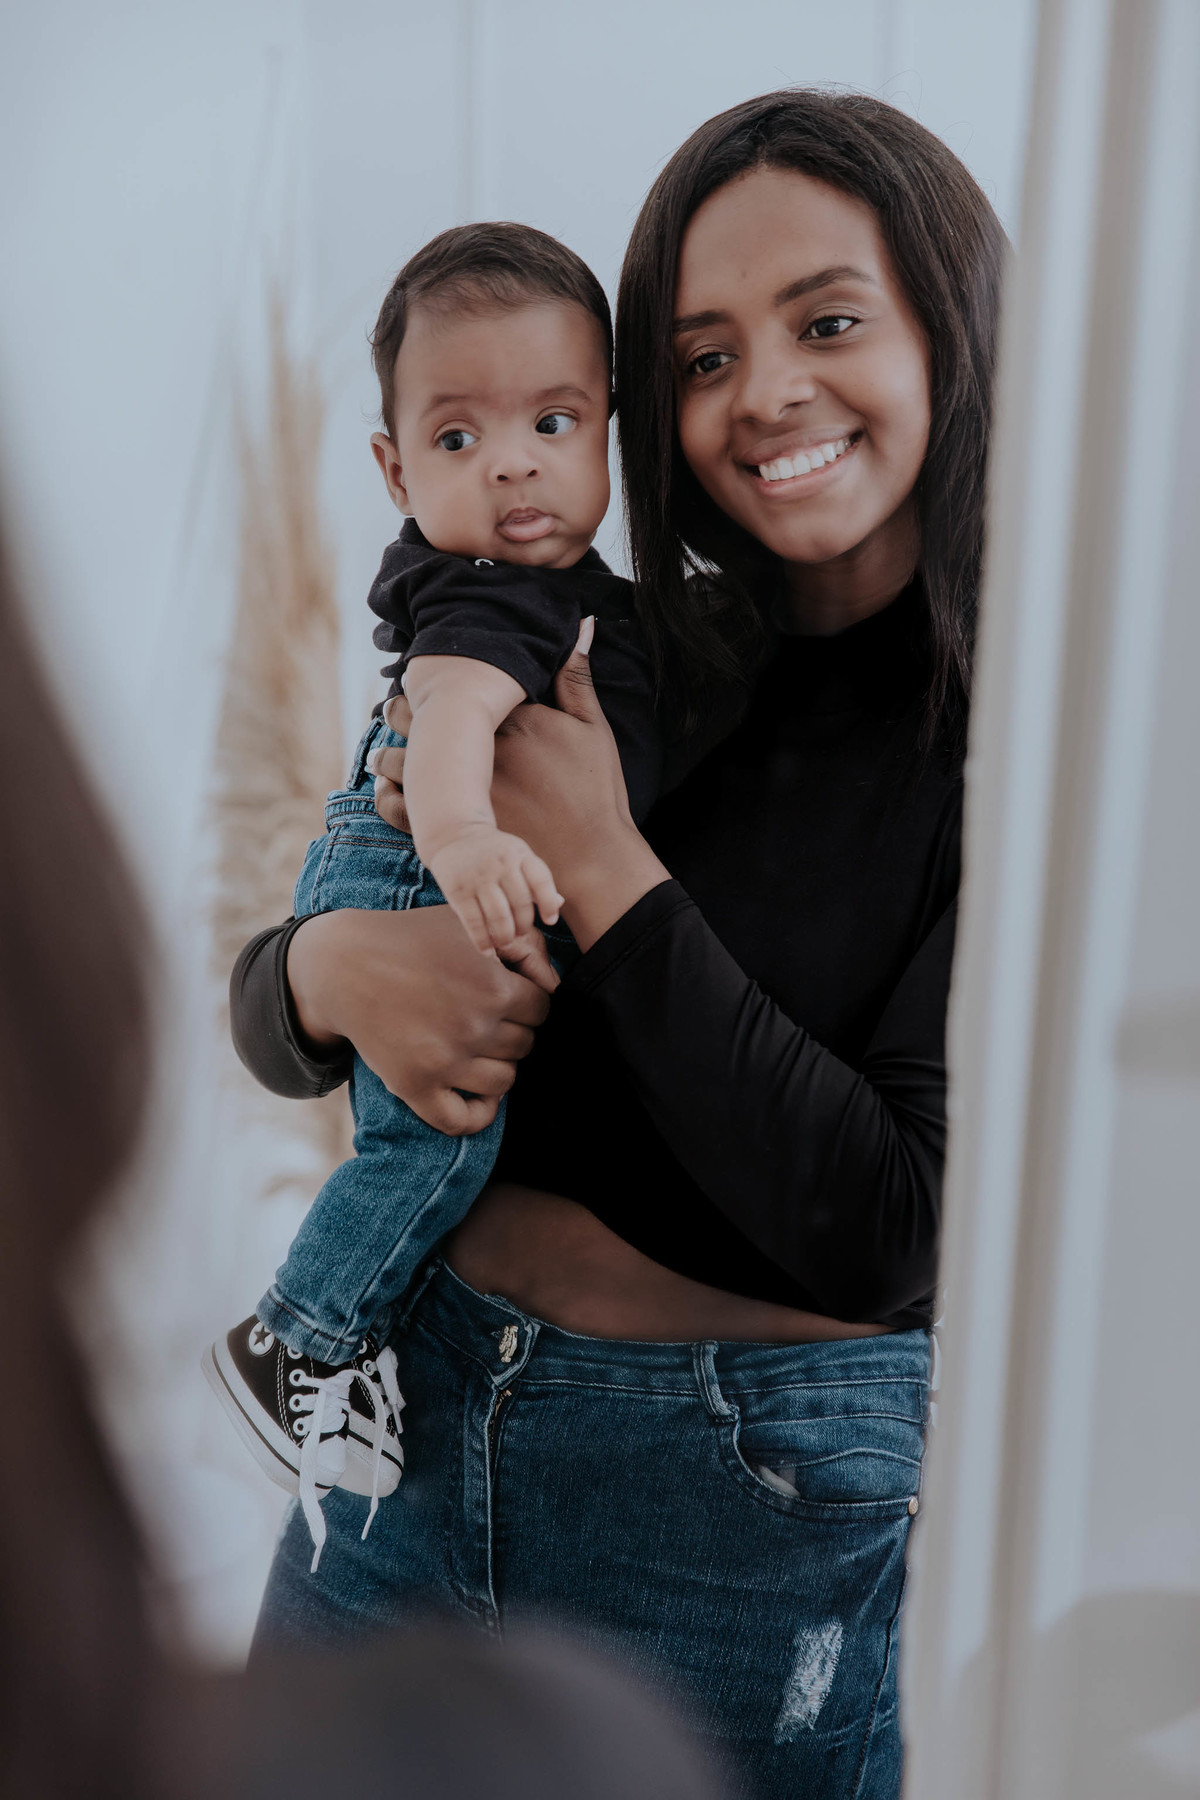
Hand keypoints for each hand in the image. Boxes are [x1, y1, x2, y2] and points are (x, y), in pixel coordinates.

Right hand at [285, 906, 550, 1133]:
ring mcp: (445, 1062)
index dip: (527, 1001)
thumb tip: (555, 984)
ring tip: (478, 1048)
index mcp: (494, 988)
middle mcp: (474, 1028)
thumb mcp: (472, 925)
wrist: (345, 964)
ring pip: (504, 1082)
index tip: (505, 994)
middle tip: (484, 1016)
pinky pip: (463, 1121)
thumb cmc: (414, 939)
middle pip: (526, 1046)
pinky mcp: (415, 1086)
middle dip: (512, 1030)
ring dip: (498, 1066)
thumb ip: (527, 944)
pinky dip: (477, 1114)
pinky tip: (474, 1093)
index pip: (543, 1010)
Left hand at [371, 623, 668, 950]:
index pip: (452, 686)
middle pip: (417, 717)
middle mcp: (476, 752)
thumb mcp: (593, 728)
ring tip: (384, 746)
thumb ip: (577, 677)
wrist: (592, 859)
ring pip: (399, 758)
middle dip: (402, 709)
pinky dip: (387, 792)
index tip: (421, 672)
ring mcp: (458, 790)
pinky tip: (389, 785)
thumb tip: (583, 624)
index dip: (432, 679)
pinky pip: (398, 806)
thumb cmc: (596, 793)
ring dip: (389, 750)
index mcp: (507, 720)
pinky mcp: (448, 827)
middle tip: (395, 707)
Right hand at [427, 825, 563, 957]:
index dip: (548, 903)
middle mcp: (500, 863)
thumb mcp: (519, 856)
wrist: (455, 836)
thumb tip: (559, 904)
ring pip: (498, 916)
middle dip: (524, 925)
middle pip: (520, 903)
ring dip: (505, 936)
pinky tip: (488, 950)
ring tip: (506, 941)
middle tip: (521, 933)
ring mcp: (477, 877)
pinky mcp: (457, 890)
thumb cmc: (496, 853)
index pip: (540, 880)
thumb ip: (538, 879)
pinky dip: (482, 941)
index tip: (549, 921)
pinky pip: (473, 922)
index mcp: (520, 853)